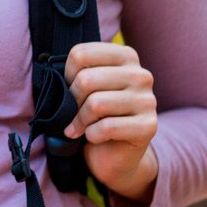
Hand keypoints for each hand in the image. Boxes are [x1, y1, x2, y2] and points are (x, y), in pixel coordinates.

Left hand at [62, 40, 158, 201]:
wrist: (116, 153)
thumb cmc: (97, 114)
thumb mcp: (88, 87)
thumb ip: (78, 74)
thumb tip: (57, 78)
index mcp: (125, 56)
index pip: (81, 53)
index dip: (66, 74)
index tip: (68, 89)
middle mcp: (141, 74)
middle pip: (86, 79)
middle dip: (71, 101)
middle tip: (70, 113)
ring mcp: (148, 100)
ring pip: (96, 104)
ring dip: (80, 121)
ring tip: (78, 127)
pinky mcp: (149, 126)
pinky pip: (107, 127)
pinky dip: (92, 135)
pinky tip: (93, 137)